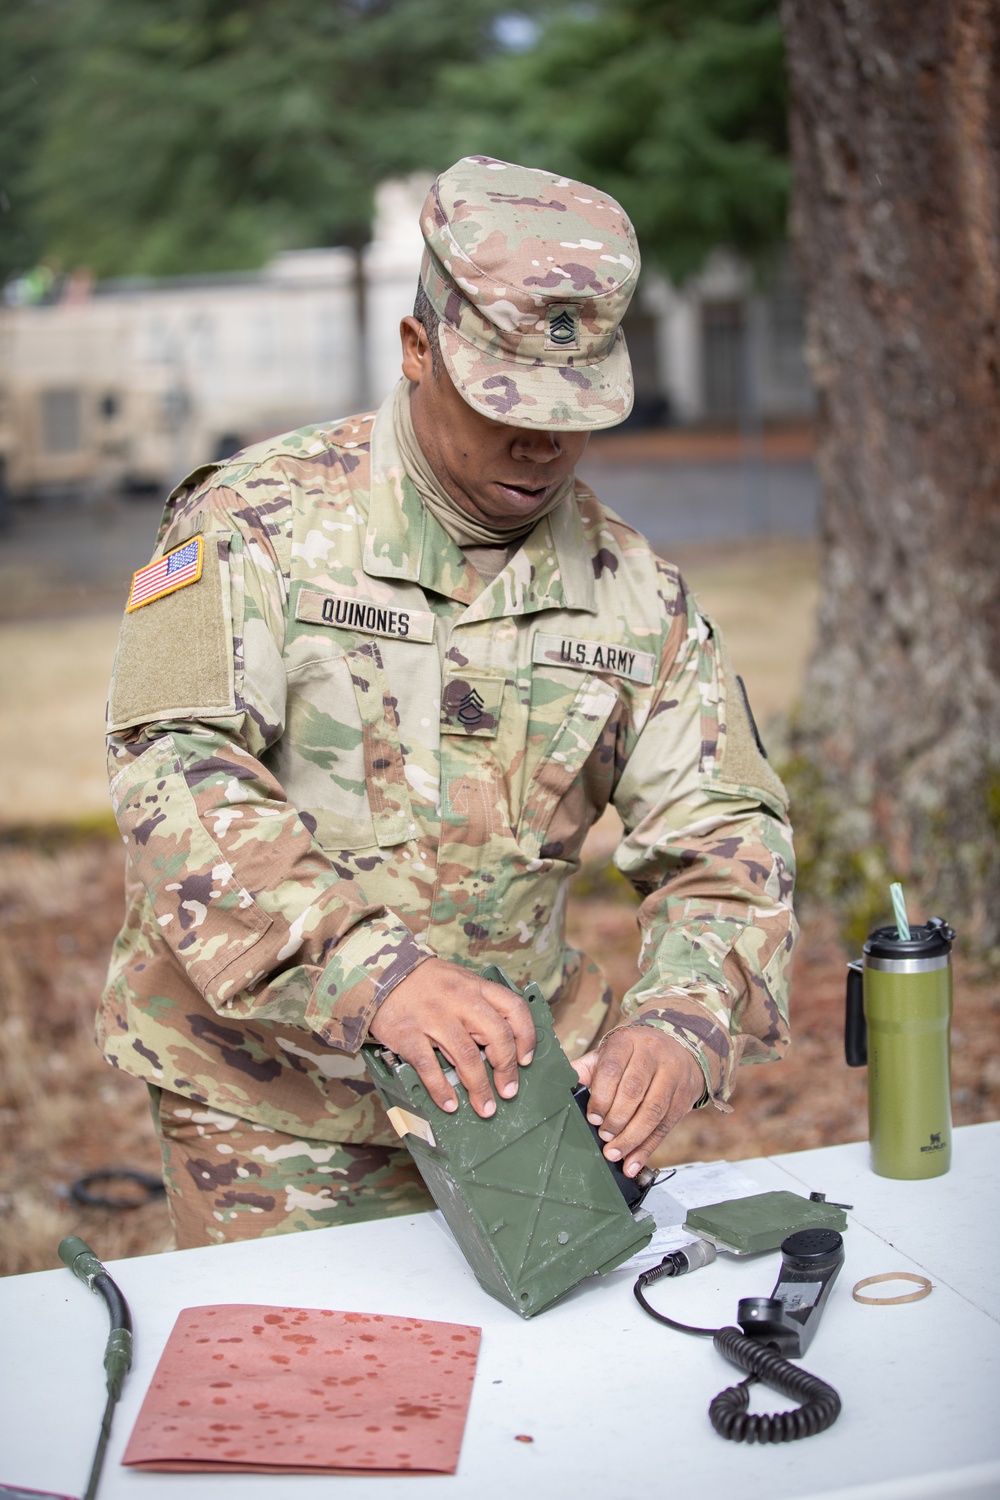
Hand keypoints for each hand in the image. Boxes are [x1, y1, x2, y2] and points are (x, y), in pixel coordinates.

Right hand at [368, 959, 535, 1118]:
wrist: (378, 973)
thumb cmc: (422, 981)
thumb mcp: (457, 980)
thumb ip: (478, 1002)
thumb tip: (501, 1039)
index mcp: (474, 986)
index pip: (513, 1009)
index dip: (526, 1037)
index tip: (525, 1059)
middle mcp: (459, 1001)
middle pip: (496, 1037)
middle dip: (506, 1069)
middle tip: (508, 1090)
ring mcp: (434, 1018)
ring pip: (467, 1057)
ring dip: (479, 1087)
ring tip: (485, 1107)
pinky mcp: (409, 1034)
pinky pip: (430, 1067)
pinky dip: (441, 1089)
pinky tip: (449, 1103)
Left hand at [572, 1027, 704, 1177]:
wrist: (677, 1049)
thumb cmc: (634, 1056)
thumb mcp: (610, 1054)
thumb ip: (587, 1070)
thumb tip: (561, 1088)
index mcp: (627, 1041)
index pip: (612, 1069)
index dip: (601, 1097)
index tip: (593, 1118)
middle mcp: (652, 1054)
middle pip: (633, 1091)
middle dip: (616, 1119)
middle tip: (603, 1138)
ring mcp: (672, 1075)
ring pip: (652, 1111)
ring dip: (631, 1138)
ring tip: (614, 1153)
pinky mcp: (683, 1098)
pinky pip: (665, 1127)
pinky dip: (647, 1149)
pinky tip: (633, 1162)